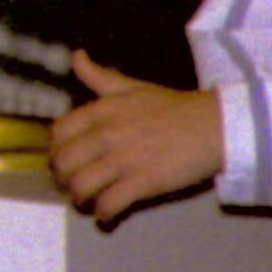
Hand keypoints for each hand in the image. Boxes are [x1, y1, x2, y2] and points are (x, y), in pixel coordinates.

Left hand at [48, 52, 223, 225]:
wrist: (215, 126)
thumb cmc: (175, 107)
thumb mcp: (133, 86)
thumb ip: (99, 76)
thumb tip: (75, 55)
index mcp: (100, 111)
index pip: (58, 133)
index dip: (55, 150)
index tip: (63, 159)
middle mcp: (105, 135)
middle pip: (63, 163)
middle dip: (62, 178)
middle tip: (71, 185)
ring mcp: (123, 160)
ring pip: (81, 186)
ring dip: (79, 199)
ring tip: (86, 202)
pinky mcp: (143, 183)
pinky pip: (109, 203)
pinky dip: (103, 214)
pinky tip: (106, 215)